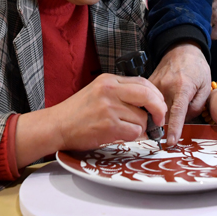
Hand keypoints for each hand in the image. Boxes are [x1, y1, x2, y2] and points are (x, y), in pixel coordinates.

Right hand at [53, 74, 167, 148]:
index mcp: (109, 79)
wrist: (57, 125)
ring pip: (142, 118)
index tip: (159, 106)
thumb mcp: (99, 91)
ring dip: (139, 127)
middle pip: (148, 96)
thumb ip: (121, 92)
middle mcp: (110, 90)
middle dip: (159, 109)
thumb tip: (149, 103)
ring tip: (123, 128)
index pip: (144, 82)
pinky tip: (119, 134)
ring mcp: (109, 107)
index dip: (156, 96)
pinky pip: (134, 132)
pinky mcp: (108, 125)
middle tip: (159, 120)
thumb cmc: (78, 112)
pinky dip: (132, 136)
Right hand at [148, 42, 210, 145]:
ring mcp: (155, 84)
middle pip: (164, 114)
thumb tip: (185, 120)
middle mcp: (166, 86)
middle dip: (169, 123)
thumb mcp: (206, 87)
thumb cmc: (197, 68)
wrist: (181, 48)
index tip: (170, 142)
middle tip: (175, 121)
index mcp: (183, 87)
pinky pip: (149, 100)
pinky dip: (155, 105)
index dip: (174, 129)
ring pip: (155, 108)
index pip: (177, 113)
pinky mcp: (148, 83)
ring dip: (161, 114)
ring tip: (170, 107)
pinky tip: (161, 101)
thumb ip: (197, 106)